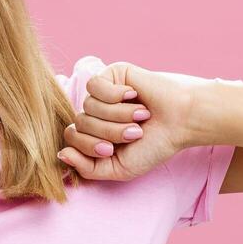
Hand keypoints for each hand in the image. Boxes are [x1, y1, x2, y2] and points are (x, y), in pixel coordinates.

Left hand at [59, 61, 198, 180]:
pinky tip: (135, 97)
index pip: (71, 138)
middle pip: (80, 123)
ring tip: (141, 116)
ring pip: (89, 106)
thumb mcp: (119, 168)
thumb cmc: (154, 146)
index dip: (88, 146)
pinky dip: (117, 96)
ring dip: (118, 116)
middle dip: (108, 132)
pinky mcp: (112, 75)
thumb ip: (87, 169)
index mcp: (96, 134)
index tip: (112, 149)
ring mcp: (103, 93)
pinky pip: (96, 86)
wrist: (181, 122)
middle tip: (134, 132)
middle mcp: (97, 113)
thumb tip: (61, 154)